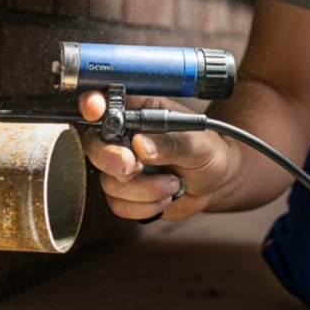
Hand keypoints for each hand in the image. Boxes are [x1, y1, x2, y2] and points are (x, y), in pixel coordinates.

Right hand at [78, 90, 228, 220]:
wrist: (217, 184)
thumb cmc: (209, 153)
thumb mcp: (197, 144)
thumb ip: (170, 143)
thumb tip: (141, 144)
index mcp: (141, 112)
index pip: (106, 104)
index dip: (93, 105)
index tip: (94, 109)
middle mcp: (126, 137)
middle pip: (94, 146)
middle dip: (111, 159)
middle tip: (133, 167)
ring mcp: (123, 166)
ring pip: (109, 181)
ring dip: (144, 190)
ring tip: (173, 183)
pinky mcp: (126, 193)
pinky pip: (118, 204)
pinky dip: (144, 206)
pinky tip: (165, 196)